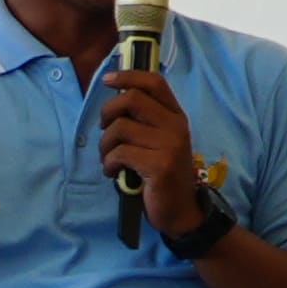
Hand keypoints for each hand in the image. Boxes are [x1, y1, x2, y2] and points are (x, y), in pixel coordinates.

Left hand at [90, 64, 209, 245]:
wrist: (182, 211)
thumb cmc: (163, 175)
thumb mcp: (159, 143)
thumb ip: (145, 121)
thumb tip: (114, 101)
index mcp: (176, 116)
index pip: (155, 82)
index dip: (128, 76)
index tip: (107, 81)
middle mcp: (176, 126)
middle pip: (132, 99)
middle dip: (107, 113)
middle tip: (105, 131)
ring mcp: (170, 145)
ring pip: (120, 128)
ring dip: (105, 145)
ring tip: (109, 159)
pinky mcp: (160, 165)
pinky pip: (120, 153)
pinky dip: (109, 163)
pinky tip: (114, 173)